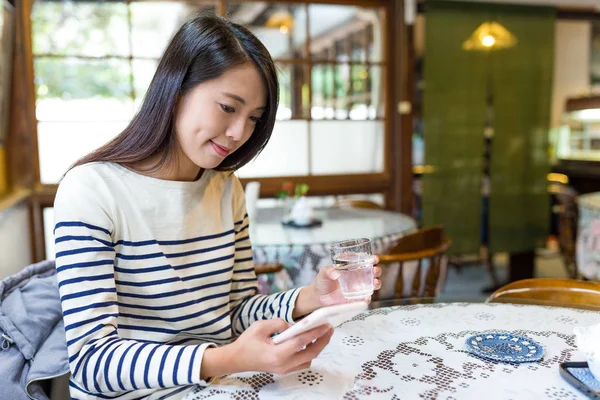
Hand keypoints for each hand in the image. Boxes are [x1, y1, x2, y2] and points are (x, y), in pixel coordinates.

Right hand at [219, 318, 333, 375]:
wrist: (236, 359)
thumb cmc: (246, 342)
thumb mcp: (260, 326)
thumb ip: (278, 323)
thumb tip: (293, 325)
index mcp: (277, 353)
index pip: (301, 342)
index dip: (315, 333)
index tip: (326, 325)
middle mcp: (283, 364)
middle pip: (310, 354)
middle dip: (322, 341)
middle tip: (329, 329)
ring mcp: (284, 369)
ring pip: (308, 360)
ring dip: (317, 348)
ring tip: (321, 334)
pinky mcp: (284, 369)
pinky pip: (302, 363)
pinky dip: (309, 353)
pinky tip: (309, 343)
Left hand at [314, 256, 381, 306]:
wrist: (320, 297)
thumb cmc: (323, 282)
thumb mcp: (323, 273)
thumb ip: (328, 271)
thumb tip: (335, 273)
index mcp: (352, 267)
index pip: (365, 261)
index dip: (372, 259)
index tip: (374, 259)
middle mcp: (358, 277)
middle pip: (373, 272)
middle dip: (377, 270)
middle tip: (374, 270)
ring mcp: (358, 287)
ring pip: (373, 284)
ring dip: (377, 282)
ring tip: (375, 283)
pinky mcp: (357, 298)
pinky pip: (366, 298)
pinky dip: (368, 297)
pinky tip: (366, 297)